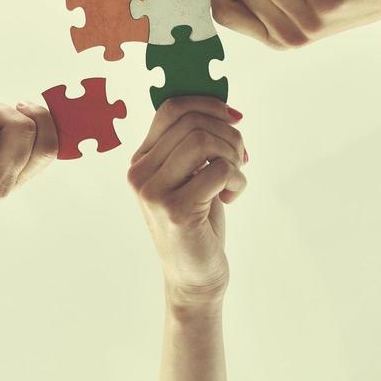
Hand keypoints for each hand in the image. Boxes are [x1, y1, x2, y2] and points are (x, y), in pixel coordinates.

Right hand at [127, 97, 247, 309]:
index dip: (208, 104)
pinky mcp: (176, 210)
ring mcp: (154, 192)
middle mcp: (140, 173)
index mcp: (141, 160)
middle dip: (229, 134)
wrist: (194, 276)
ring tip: (235, 176)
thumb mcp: (190, 177)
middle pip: (192, 123)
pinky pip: (218, 170)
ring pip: (203, 141)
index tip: (234, 117)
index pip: (171, 108)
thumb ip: (194, 144)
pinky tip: (231, 196)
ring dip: (233, 155)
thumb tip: (224, 108)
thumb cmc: (197, 222)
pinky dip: (236, 179)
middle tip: (240, 157)